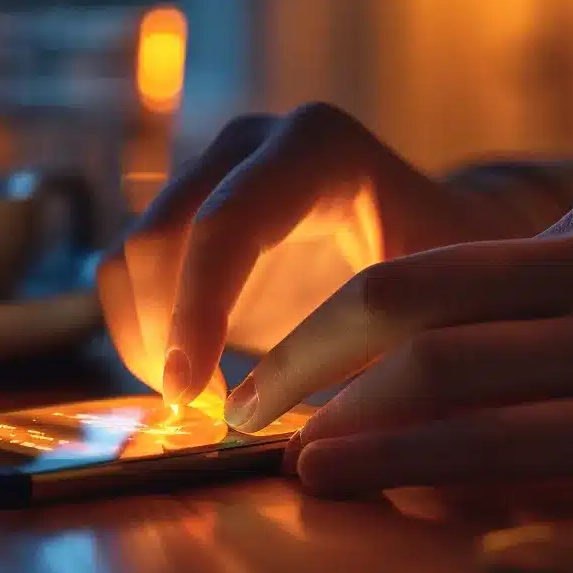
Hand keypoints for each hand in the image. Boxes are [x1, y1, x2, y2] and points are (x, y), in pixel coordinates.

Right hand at [97, 103, 533, 404]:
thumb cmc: (446, 274)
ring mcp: (212, 172)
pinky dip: (140, 335)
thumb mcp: (432, 306)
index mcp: (318, 149)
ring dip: (144, 339)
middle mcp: (251, 145)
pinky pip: (126, 274)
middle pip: (161, 236)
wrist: (437, 239)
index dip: (197, 310)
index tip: (191, 394)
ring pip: (130, 257)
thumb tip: (304, 427)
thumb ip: (376, 351)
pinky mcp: (187, 215)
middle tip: (199, 415)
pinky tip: (188, 384)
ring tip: (198, 405)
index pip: (228, 224)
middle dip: (165, 333)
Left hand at [231, 188, 572, 498]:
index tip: (279, 364)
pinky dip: (433, 463)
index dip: (333, 324)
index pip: (427, 272)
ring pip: (454, 381)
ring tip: (295, 460)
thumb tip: (468, 328)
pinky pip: (519, 445)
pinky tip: (385, 481)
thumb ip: (572, 279)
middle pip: (417, 317)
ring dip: (360, 425)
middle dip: (316, 368)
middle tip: (252, 412)